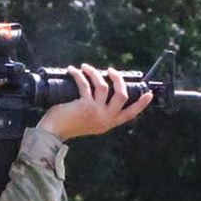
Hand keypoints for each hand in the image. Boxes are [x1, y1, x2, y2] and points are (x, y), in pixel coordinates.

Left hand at [36, 64, 153, 140]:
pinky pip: (86, 84)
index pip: (130, 114)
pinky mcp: (85, 106)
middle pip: (122, 95)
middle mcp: (105, 119)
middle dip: (118, 79)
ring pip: (104, 87)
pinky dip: (79, 74)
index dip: (141, 104)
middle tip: (111, 71)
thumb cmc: (67, 124)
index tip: (148, 94)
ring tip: (87, 68)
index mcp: (108, 123)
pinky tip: (73, 70)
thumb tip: (100, 87)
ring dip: (95, 73)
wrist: (52, 133)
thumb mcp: (88, 120)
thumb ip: (97, 111)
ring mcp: (96, 112)